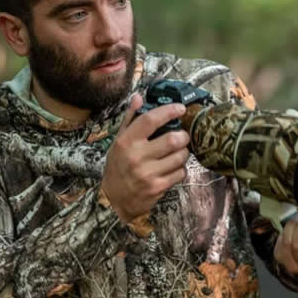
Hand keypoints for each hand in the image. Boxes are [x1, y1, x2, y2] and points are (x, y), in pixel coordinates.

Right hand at [101, 94, 189, 223]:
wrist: (114, 199)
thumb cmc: (118, 167)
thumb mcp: (119, 141)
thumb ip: (130, 119)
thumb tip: (139, 97)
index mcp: (126, 141)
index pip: (150, 120)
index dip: (169, 111)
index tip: (180, 108)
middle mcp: (137, 156)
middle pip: (173, 139)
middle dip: (183, 136)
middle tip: (183, 136)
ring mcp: (148, 173)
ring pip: (180, 157)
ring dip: (183, 153)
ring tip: (178, 153)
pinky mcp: (157, 187)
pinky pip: (180, 173)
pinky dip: (181, 169)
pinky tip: (173, 168)